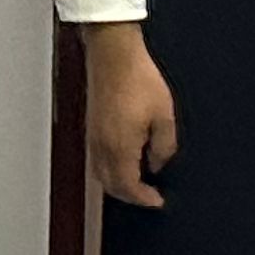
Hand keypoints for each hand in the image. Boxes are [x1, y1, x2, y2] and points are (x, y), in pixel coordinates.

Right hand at [82, 23, 176, 210]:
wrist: (114, 53)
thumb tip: (158, 163)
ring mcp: (93, 135)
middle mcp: (101, 146)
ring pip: (100, 173)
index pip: (128, 187)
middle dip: (129, 196)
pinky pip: (96, 158)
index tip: (157, 201)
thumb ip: (164, 146)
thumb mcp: (164, 115)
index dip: (143, 199)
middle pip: (111, 185)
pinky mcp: (91, 124)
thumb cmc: (138, 78)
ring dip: (118, 183)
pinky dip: (109, 168)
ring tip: (137, 182)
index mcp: (119, 147)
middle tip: (148, 196)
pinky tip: (124, 160)